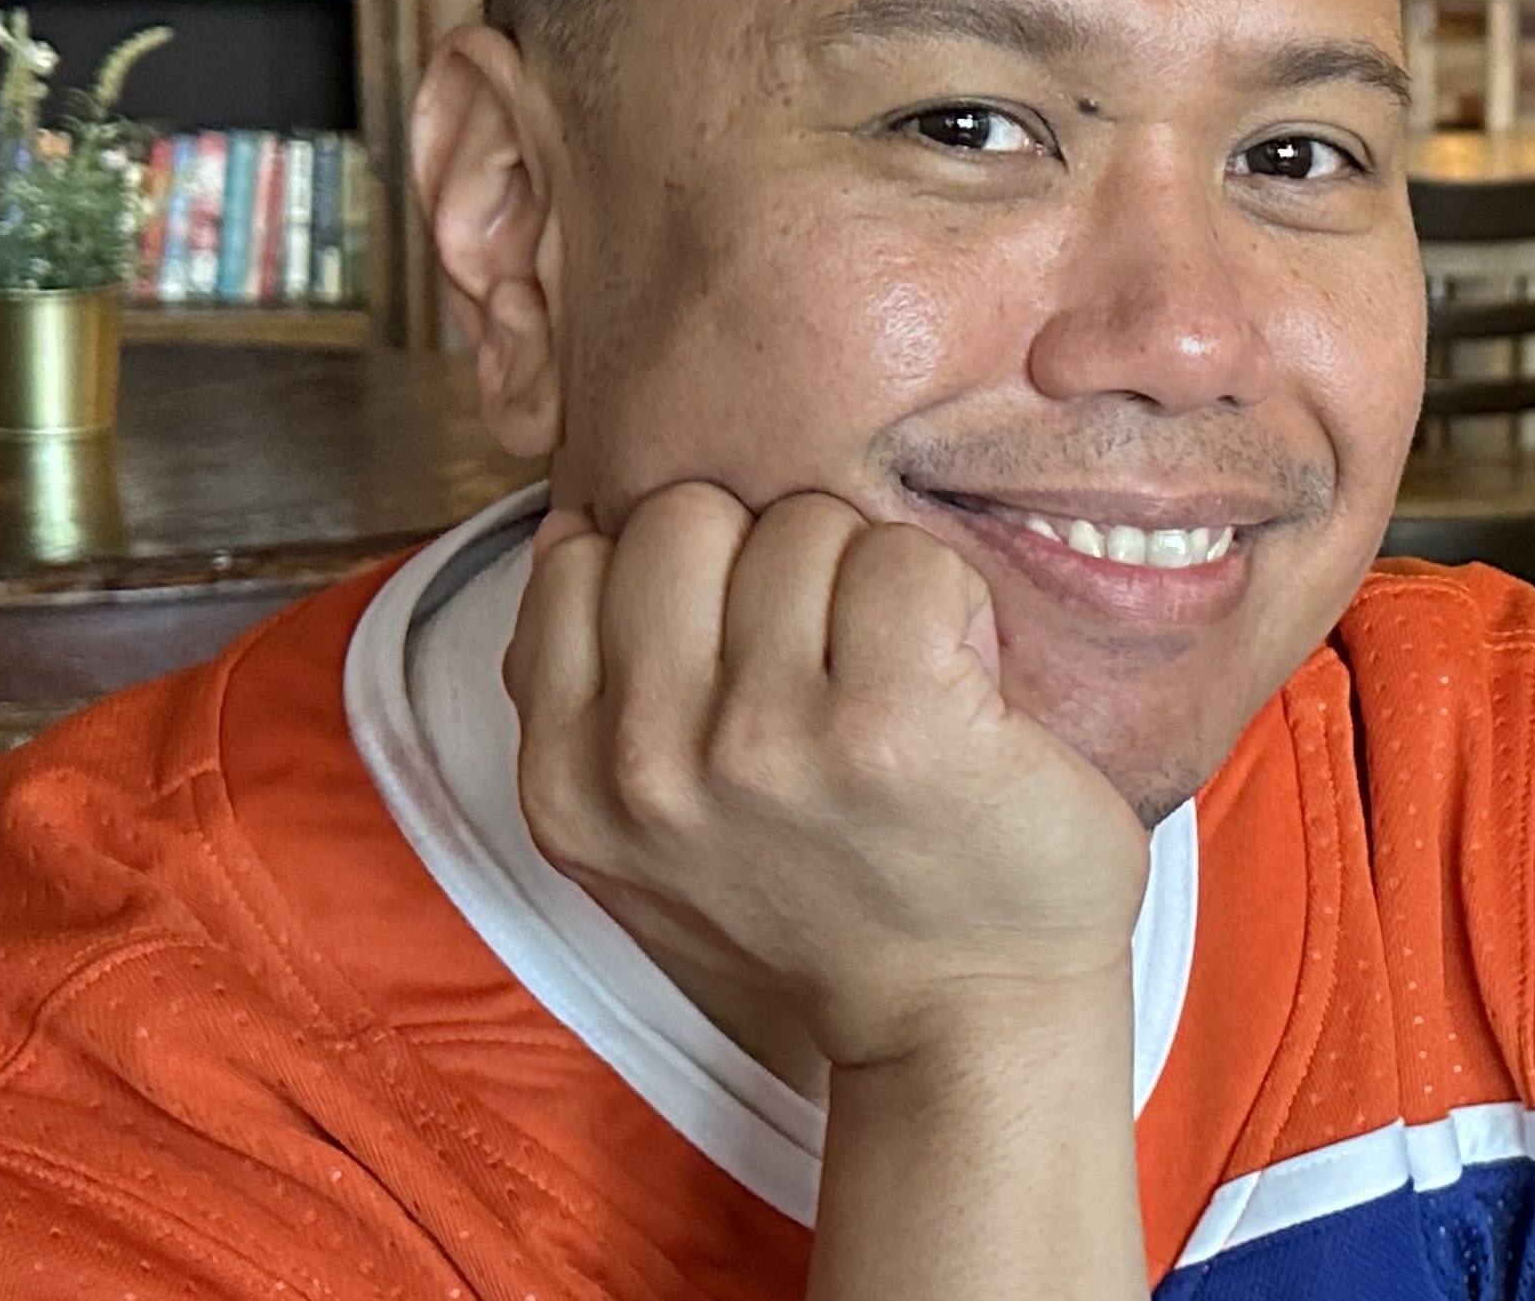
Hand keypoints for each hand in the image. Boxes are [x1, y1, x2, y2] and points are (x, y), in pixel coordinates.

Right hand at [503, 484, 1151, 1070]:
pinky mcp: (894, 726)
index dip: (679, 577)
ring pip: (802, 524)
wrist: (968, 1019)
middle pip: (686, 515)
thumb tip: (566, 534)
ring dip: (865, 579)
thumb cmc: (825, 903)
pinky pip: (906, 560)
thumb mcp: (648, 839)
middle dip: (766, 555)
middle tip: (829, 649)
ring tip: (894, 675)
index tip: (740, 649)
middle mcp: (649, 769)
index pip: (578, 556)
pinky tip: (959, 679)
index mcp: (568, 786)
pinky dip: (949, 597)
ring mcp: (768, 746)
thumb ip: (583, 700)